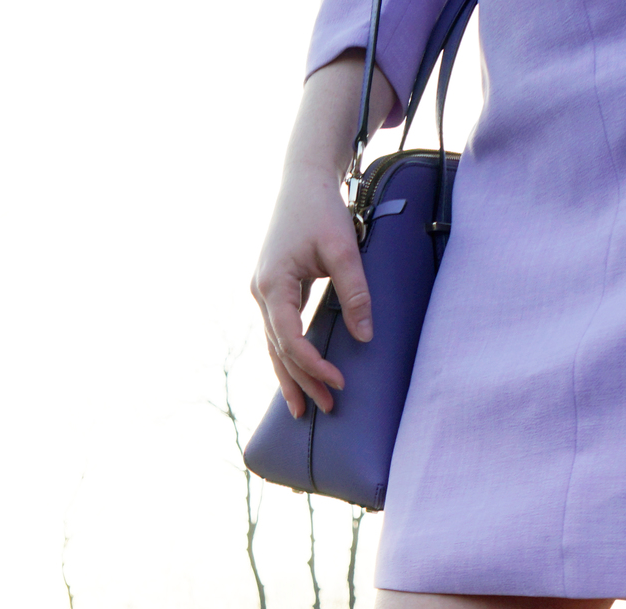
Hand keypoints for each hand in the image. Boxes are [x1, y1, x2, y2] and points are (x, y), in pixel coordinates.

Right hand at [252, 171, 371, 418]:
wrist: (303, 181)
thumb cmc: (322, 211)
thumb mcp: (344, 250)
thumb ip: (356, 293)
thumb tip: (365, 337)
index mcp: (273, 284)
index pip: (290, 339)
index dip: (313, 365)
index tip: (338, 382)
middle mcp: (260, 293)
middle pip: (279, 349)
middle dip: (302, 381)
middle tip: (326, 409)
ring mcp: (263, 293)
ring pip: (273, 346)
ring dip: (291, 377)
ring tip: (305, 410)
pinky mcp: (272, 291)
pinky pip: (277, 333)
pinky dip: (288, 357)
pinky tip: (298, 377)